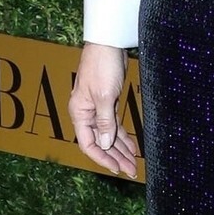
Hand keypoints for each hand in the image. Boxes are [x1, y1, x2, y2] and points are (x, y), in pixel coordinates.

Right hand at [71, 42, 138, 177]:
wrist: (107, 44)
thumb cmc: (102, 66)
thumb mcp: (104, 96)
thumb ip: (104, 121)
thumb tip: (104, 143)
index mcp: (80, 114)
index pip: (89, 144)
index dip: (103, 159)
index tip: (117, 169)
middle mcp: (87, 114)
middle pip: (100, 143)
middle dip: (116, 157)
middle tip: (131, 170)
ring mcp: (97, 109)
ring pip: (109, 136)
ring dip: (121, 150)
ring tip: (134, 163)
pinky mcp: (108, 103)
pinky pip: (114, 125)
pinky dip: (124, 136)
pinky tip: (133, 147)